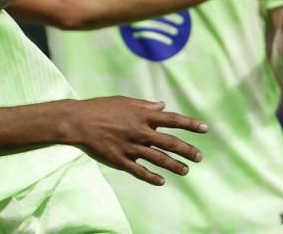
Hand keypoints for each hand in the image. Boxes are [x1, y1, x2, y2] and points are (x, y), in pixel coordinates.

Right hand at [64, 97, 206, 185]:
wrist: (78, 121)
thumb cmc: (101, 108)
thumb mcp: (125, 101)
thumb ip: (145, 105)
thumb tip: (162, 106)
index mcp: (142, 115)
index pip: (172, 120)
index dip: (189, 124)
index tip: (205, 129)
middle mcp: (140, 131)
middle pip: (169, 142)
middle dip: (186, 150)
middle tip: (199, 157)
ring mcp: (130, 147)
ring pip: (158, 158)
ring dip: (174, 165)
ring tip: (186, 171)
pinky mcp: (120, 160)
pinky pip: (139, 171)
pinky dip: (151, 177)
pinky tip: (161, 181)